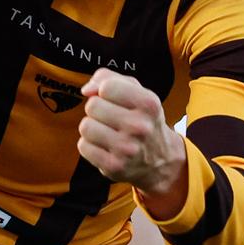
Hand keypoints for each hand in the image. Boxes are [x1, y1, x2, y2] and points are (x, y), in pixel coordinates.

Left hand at [78, 69, 187, 219]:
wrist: (160, 160)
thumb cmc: (143, 119)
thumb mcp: (137, 91)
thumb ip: (109, 78)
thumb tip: (86, 90)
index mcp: (148, 104)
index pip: (107, 87)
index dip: (103, 90)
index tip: (110, 97)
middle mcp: (140, 127)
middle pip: (93, 106)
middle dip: (96, 109)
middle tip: (109, 117)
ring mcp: (126, 149)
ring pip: (85, 126)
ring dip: (91, 127)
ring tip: (106, 131)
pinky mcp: (114, 166)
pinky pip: (83, 146)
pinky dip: (89, 145)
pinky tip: (104, 146)